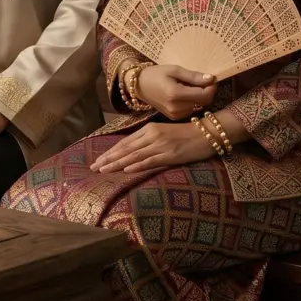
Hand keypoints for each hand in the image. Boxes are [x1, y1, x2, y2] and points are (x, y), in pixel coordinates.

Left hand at [90, 121, 215, 173]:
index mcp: (149, 129)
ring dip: (117, 163)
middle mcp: (151, 136)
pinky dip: (137, 165)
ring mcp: (160, 145)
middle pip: (125, 148)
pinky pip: (150, 160)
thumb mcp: (164, 133)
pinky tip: (126, 169)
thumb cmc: (186, 134)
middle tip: (93, 167)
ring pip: (133, 155)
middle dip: (108, 158)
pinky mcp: (170, 154)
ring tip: (103, 170)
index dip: (110, 152)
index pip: (125, 142)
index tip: (99, 160)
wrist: (207, 132)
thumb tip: (133, 152)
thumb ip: (149, 140)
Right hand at [134, 64, 216, 119]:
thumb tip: (211, 78)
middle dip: (205, 90)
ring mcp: (176, 115)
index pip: (205, 95)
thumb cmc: (155, 74)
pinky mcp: (175, 117)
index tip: (211, 78)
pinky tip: (183, 94)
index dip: (212, 87)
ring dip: (198, 96)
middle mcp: (177, 108)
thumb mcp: (173, 70)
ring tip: (187, 86)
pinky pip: (191, 109)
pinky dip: (191, 101)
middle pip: (203, 102)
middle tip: (199, 80)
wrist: (138, 85)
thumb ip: (193, 76)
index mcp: (176, 94)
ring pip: (199, 106)